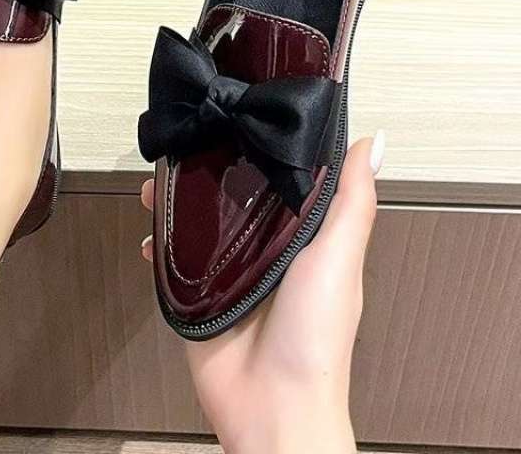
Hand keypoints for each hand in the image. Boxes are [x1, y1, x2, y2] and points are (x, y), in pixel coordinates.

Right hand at [140, 134, 383, 453]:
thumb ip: (352, 201)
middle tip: (186, 143)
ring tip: (156, 182)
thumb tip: (371, 141)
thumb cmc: (315, 335)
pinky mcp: (198, 294)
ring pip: (199, 223)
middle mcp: (265, 249)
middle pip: (233, 197)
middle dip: (208, 170)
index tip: (243, 113)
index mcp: (302, 236)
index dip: (263, 148)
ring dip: (177, 202)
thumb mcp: (337, 258)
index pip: (281, 179)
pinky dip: (159, 245)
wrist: (271, 406)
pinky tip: (149, 234)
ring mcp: (229, 271)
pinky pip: (175, 261)